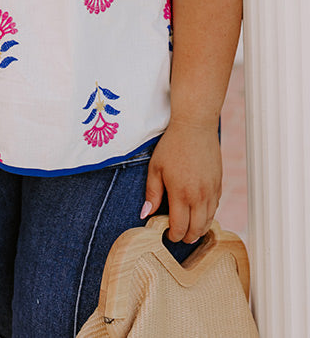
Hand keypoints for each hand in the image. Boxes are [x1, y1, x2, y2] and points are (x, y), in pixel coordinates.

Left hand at [141, 119, 221, 243]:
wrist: (195, 127)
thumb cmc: (172, 146)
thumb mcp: (156, 168)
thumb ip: (152, 194)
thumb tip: (146, 214)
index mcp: (181, 194)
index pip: (179, 227)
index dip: (173, 235)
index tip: (167, 234)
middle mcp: (199, 196)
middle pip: (197, 229)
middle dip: (187, 237)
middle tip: (179, 236)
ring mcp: (212, 191)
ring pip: (209, 221)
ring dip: (200, 228)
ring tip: (190, 229)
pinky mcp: (219, 184)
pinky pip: (215, 207)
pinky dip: (208, 215)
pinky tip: (200, 212)